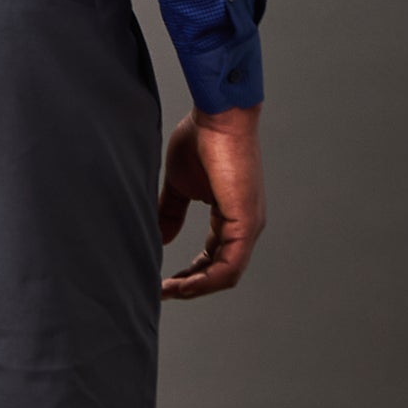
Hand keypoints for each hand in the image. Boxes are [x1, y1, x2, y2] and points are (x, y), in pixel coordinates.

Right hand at [158, 105, 263, 300]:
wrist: (218, 115)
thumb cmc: (202, 139)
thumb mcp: (179, 185)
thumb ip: (171, 212)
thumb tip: (160, 238)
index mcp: (231, 217)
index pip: (212, 258)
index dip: (187, 274)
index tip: (162, 282)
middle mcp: (245, 225)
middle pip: (219, 272)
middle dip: (190, 286)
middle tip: (162, 292)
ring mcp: (248, 225)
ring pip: (225, 274)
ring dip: (196, 288)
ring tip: (169, 291)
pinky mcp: (246, 222)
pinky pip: (228, 266)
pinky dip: (205, 280)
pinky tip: (183, 284)